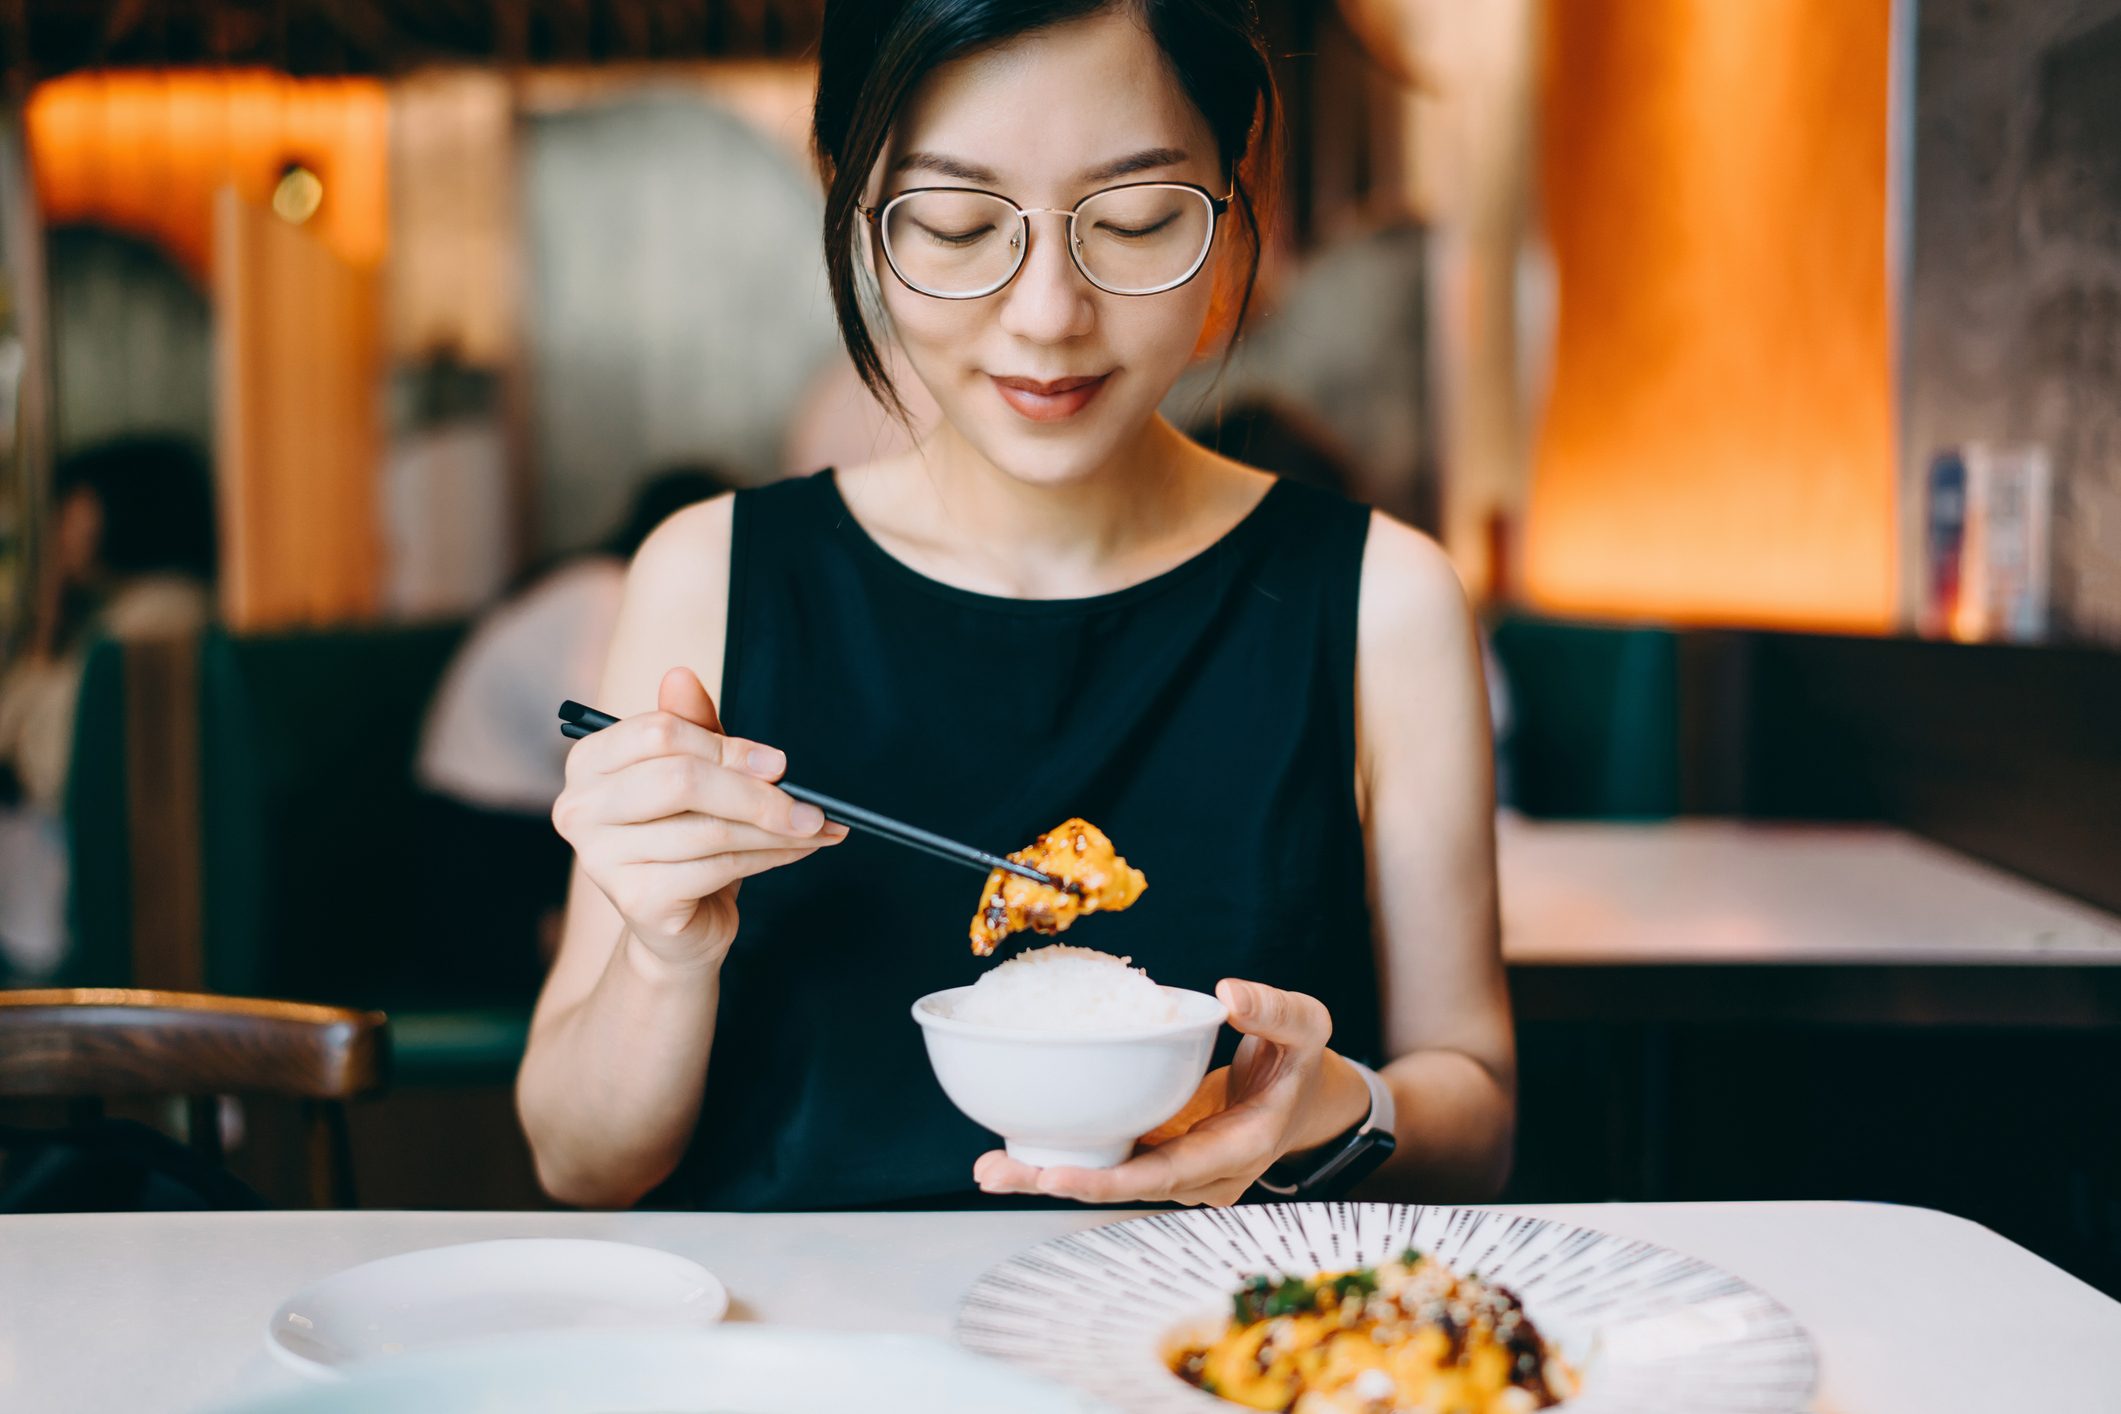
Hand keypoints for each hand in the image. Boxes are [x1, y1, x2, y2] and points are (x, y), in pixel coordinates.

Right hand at [552, 667, 845, 968]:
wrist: (678, 924)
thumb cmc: (686, 836)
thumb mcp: (694, 774)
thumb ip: (692, 728)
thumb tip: (681, 675)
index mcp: (590, 763)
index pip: (659, 733)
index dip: (728, 747)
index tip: (779, 764)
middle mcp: (581, 808)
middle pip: (682, 779)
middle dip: (756, 792)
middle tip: (809, 804)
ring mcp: (601, 858)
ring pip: (709, 829)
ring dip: (776, 829)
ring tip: (816, 828)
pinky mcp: (635, 900)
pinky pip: (718, 866)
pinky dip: (769, 858)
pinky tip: (796, 852)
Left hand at [973, 979, 1370, 1206]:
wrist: (1303, 1096)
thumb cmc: (1301, 1064)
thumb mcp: (1306, 1028)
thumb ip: (1275, 1011)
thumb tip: (1229, 993)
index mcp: (1236, 1150)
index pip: (1166, 1174)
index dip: (1109, 1181)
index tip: (1057, 1176)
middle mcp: (1200, 1174)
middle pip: (1121, 1186)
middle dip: (1057, 1182)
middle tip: (996, 1173)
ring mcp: (1175, 1168)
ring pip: (1107, 1177)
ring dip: (1047, 1174)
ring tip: (990, 1167)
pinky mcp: (1156, 1151)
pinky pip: (1108, 1157)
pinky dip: (1064, 1153)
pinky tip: (1014, 1145)